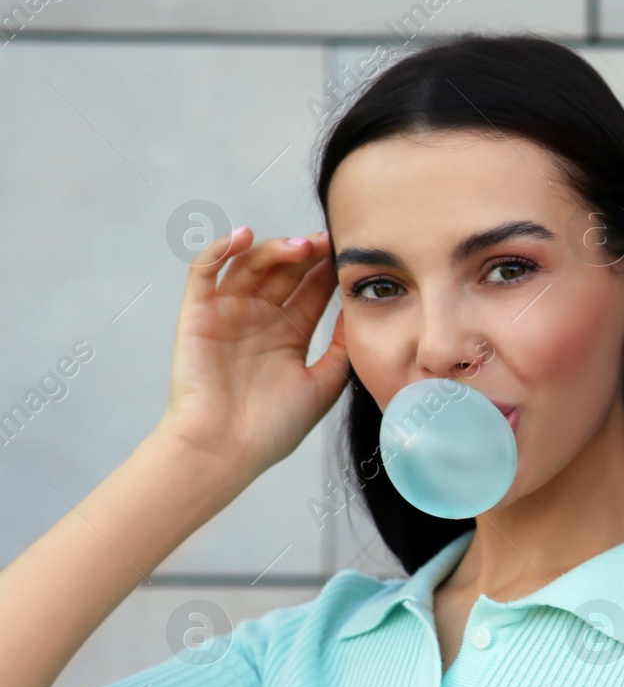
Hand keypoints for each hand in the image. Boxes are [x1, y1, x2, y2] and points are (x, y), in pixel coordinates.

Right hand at [157, 227, 348, 479]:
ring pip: (251, 265)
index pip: (312, 289)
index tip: (352, 253)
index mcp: (289, 333)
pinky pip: (205, 272)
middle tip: (329, 242)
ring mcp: (228, 313)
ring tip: (301, 246)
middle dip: (307, 253)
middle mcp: (259, 318)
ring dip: (274, 249)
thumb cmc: (273, 428)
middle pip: (285, 271)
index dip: (330, 269)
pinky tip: (244, 236)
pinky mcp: (198, 314)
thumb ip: (342, 347)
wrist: (224, 451)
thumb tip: (362, 311)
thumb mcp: (324, 384)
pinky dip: (220, 248)